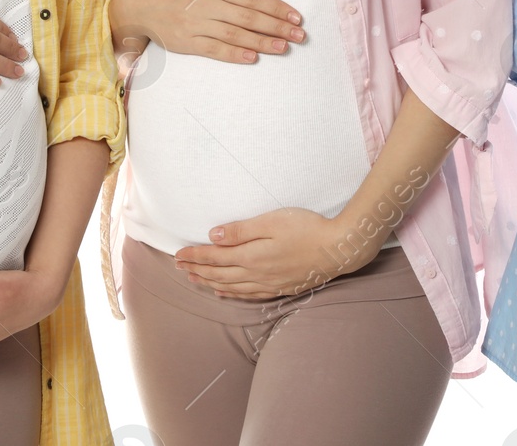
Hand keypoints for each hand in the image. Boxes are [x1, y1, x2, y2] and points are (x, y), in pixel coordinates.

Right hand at [114, 0, 304, 64]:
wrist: (135, 2)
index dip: (276, 7)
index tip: (295, 15)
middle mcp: (207, 6)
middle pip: (249, 18)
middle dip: (277, 26)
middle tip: (301, 35)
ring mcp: (196, 26)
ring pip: (235, 35)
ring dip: (262, 42)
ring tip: (284, 47)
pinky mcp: (187, 43)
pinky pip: (214, 50)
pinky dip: (234, 54)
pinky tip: (253, 58)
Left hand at [174, 207, 370, 297]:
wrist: (338, 249)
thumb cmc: (307, 228)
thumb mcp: (272, 221)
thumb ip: (241, 230)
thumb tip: (213, 236)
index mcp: (251, 256)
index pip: (214, 257)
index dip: (194, 255)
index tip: (178, 254)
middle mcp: (255, 274)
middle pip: (218, 273)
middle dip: (196, 269)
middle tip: (178, 266)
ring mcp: (267, 284)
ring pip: (229, 286)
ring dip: (208, 282)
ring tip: (193, 278)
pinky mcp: (279, 288)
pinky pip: (247, 295)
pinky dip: (230, 294)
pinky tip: (223, 292)